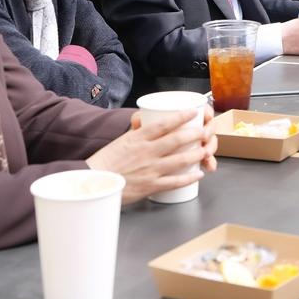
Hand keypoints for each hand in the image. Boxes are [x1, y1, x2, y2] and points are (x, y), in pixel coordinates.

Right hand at [87, 105, 217, 204]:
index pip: (164, 124)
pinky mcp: (150, 186)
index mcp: (138, 138)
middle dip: (195, 134)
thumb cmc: (106, 161)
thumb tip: (142, 118)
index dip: (181, 116)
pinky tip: (197, 174)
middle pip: (177, 140)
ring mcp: (150, 169)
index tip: (193, 112)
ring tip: (205, 151)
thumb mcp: (120, 140)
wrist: (93, 182)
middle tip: (205, 131)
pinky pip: (174, 182)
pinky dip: (188, 178)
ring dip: (196, 155)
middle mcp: (146, 152)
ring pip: (180, 160)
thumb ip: (135, 131)